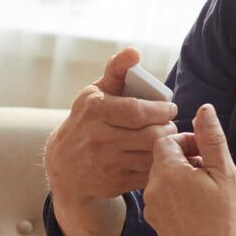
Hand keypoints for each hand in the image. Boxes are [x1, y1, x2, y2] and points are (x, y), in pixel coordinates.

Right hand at [45, 48, 178, 234]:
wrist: (64, 166)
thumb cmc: (87, 122)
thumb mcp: (96, 95)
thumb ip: (116, 71)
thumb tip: (134, 52)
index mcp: (94, 110)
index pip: (139, 111)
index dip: (161, 110)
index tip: (169, 108)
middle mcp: (97, 138)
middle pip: (150, 135)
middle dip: (168, 129)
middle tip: (170, 125)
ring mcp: (104, 163)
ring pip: (151, 156)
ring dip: (166, 147)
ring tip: (165, 139)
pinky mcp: (113, 183)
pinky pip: (146, 174)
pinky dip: (157, 166)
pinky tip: (156, 158)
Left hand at [141, 102, 235, 235]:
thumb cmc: (227, 219)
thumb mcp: (225, 173)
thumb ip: (211, 139)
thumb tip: (204, 109)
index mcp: (166, 173)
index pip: (165, 140)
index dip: (188, 141)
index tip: (208, 153)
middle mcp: (152, 190)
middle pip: (162, 159)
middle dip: (186, 158)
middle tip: (211, 171)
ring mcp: (153, 210)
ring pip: (163, 180)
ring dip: (183, 177)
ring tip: (208, 190)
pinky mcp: (158, 225)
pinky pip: (164, 199)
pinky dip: (179, 196)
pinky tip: (200, 208)